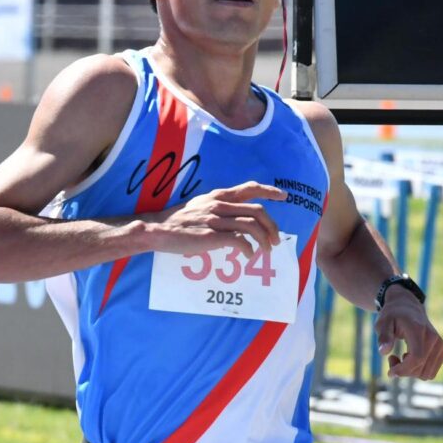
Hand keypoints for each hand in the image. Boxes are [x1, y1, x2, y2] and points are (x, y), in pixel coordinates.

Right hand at [144, 182, 283, 261]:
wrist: (158, 229)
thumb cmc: (178, 221)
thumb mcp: (200, 206)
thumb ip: (218, 208)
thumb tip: (235, 217)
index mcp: (218, 196)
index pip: (249, 187)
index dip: (269, 191)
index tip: (284, 196)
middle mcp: (220, 205)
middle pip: (257, 210)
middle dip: (272, 226)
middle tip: (276, 240)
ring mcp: (216, 220)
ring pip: (252, 225)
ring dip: (264, 239)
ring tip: (266, 250)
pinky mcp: (212, 236)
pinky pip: (239, 240)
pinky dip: (248, 249)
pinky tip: (247, 255)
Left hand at [376, 289, 442, 379]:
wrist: (407, 307)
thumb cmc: (392, 316)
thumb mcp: (383, 323)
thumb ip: (383, 337)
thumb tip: (383, 351)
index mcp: (419, 330)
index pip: (417, 358)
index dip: (403, 369)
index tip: (390, 372)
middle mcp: (434, 338)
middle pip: (421, 369)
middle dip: (403, 371)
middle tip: (391, 359)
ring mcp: (441, 345)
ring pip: (426, 374)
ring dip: (410, 372)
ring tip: (400, 357)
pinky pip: (430, 372)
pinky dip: (418, 371)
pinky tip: (409, 358)